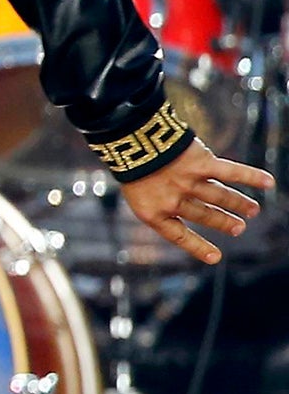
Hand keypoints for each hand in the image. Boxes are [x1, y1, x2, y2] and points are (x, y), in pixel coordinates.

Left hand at [119, 139, 273, 264]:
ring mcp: (188, 183)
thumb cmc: (128, 158)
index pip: (179, 235)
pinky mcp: (200, 163)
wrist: (126, 136)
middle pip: (205, 214)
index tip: (216, 258)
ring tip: (252, 210)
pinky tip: (268, 182)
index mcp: (152, 212)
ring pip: (220, 196)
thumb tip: (193, 204)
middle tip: (238, 227)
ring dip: (238, 204)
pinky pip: (230, 172)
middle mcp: (173, 201)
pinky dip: (250, 176)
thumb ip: (161, 198)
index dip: (198, 246)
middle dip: (224, 221)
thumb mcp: (135, 186)